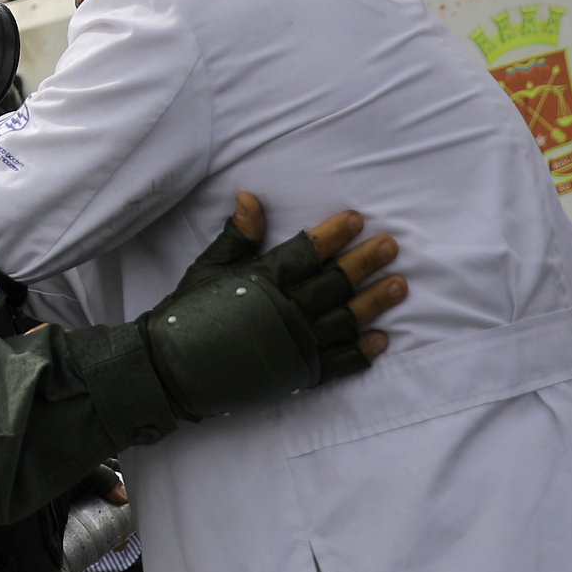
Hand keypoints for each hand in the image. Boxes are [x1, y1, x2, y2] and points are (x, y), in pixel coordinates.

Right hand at [135, 206, 405, 420]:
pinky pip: (339, 363)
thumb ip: (238, 235)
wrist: (172, 369)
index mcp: (265, 280)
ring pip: (346, 319)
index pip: (307, 251)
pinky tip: (381, 338)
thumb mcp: (209, 267)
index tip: (356, 219)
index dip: (333, 234)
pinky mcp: (299, 374)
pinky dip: (362, 352)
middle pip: (336, 282)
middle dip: (365, 262)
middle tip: (390, 246)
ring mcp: (296, 345)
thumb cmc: (188, 312)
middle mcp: (286, 311)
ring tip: (399, 286)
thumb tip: (251, 198)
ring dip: (374, 302)